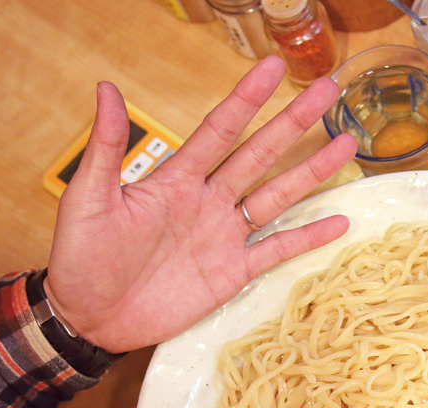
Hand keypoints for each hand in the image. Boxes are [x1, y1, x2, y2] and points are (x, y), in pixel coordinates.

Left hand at [44, 55, 357, 352]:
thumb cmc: (81, 258)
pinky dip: (308, 237)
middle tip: (328, 91)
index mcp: (176, 179)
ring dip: (312, 171)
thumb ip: (106, 147)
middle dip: (294, 123)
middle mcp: (208, 200)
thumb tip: (106, 88)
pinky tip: (339, 221)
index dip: (246, 99)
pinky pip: (278, 250)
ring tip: (346, 143)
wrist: (90, 318)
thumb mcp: (88, 200)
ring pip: (278, 195)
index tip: (273, 69)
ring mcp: (225, 236)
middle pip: (260, 154)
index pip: (219, 130)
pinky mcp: (233, 272)